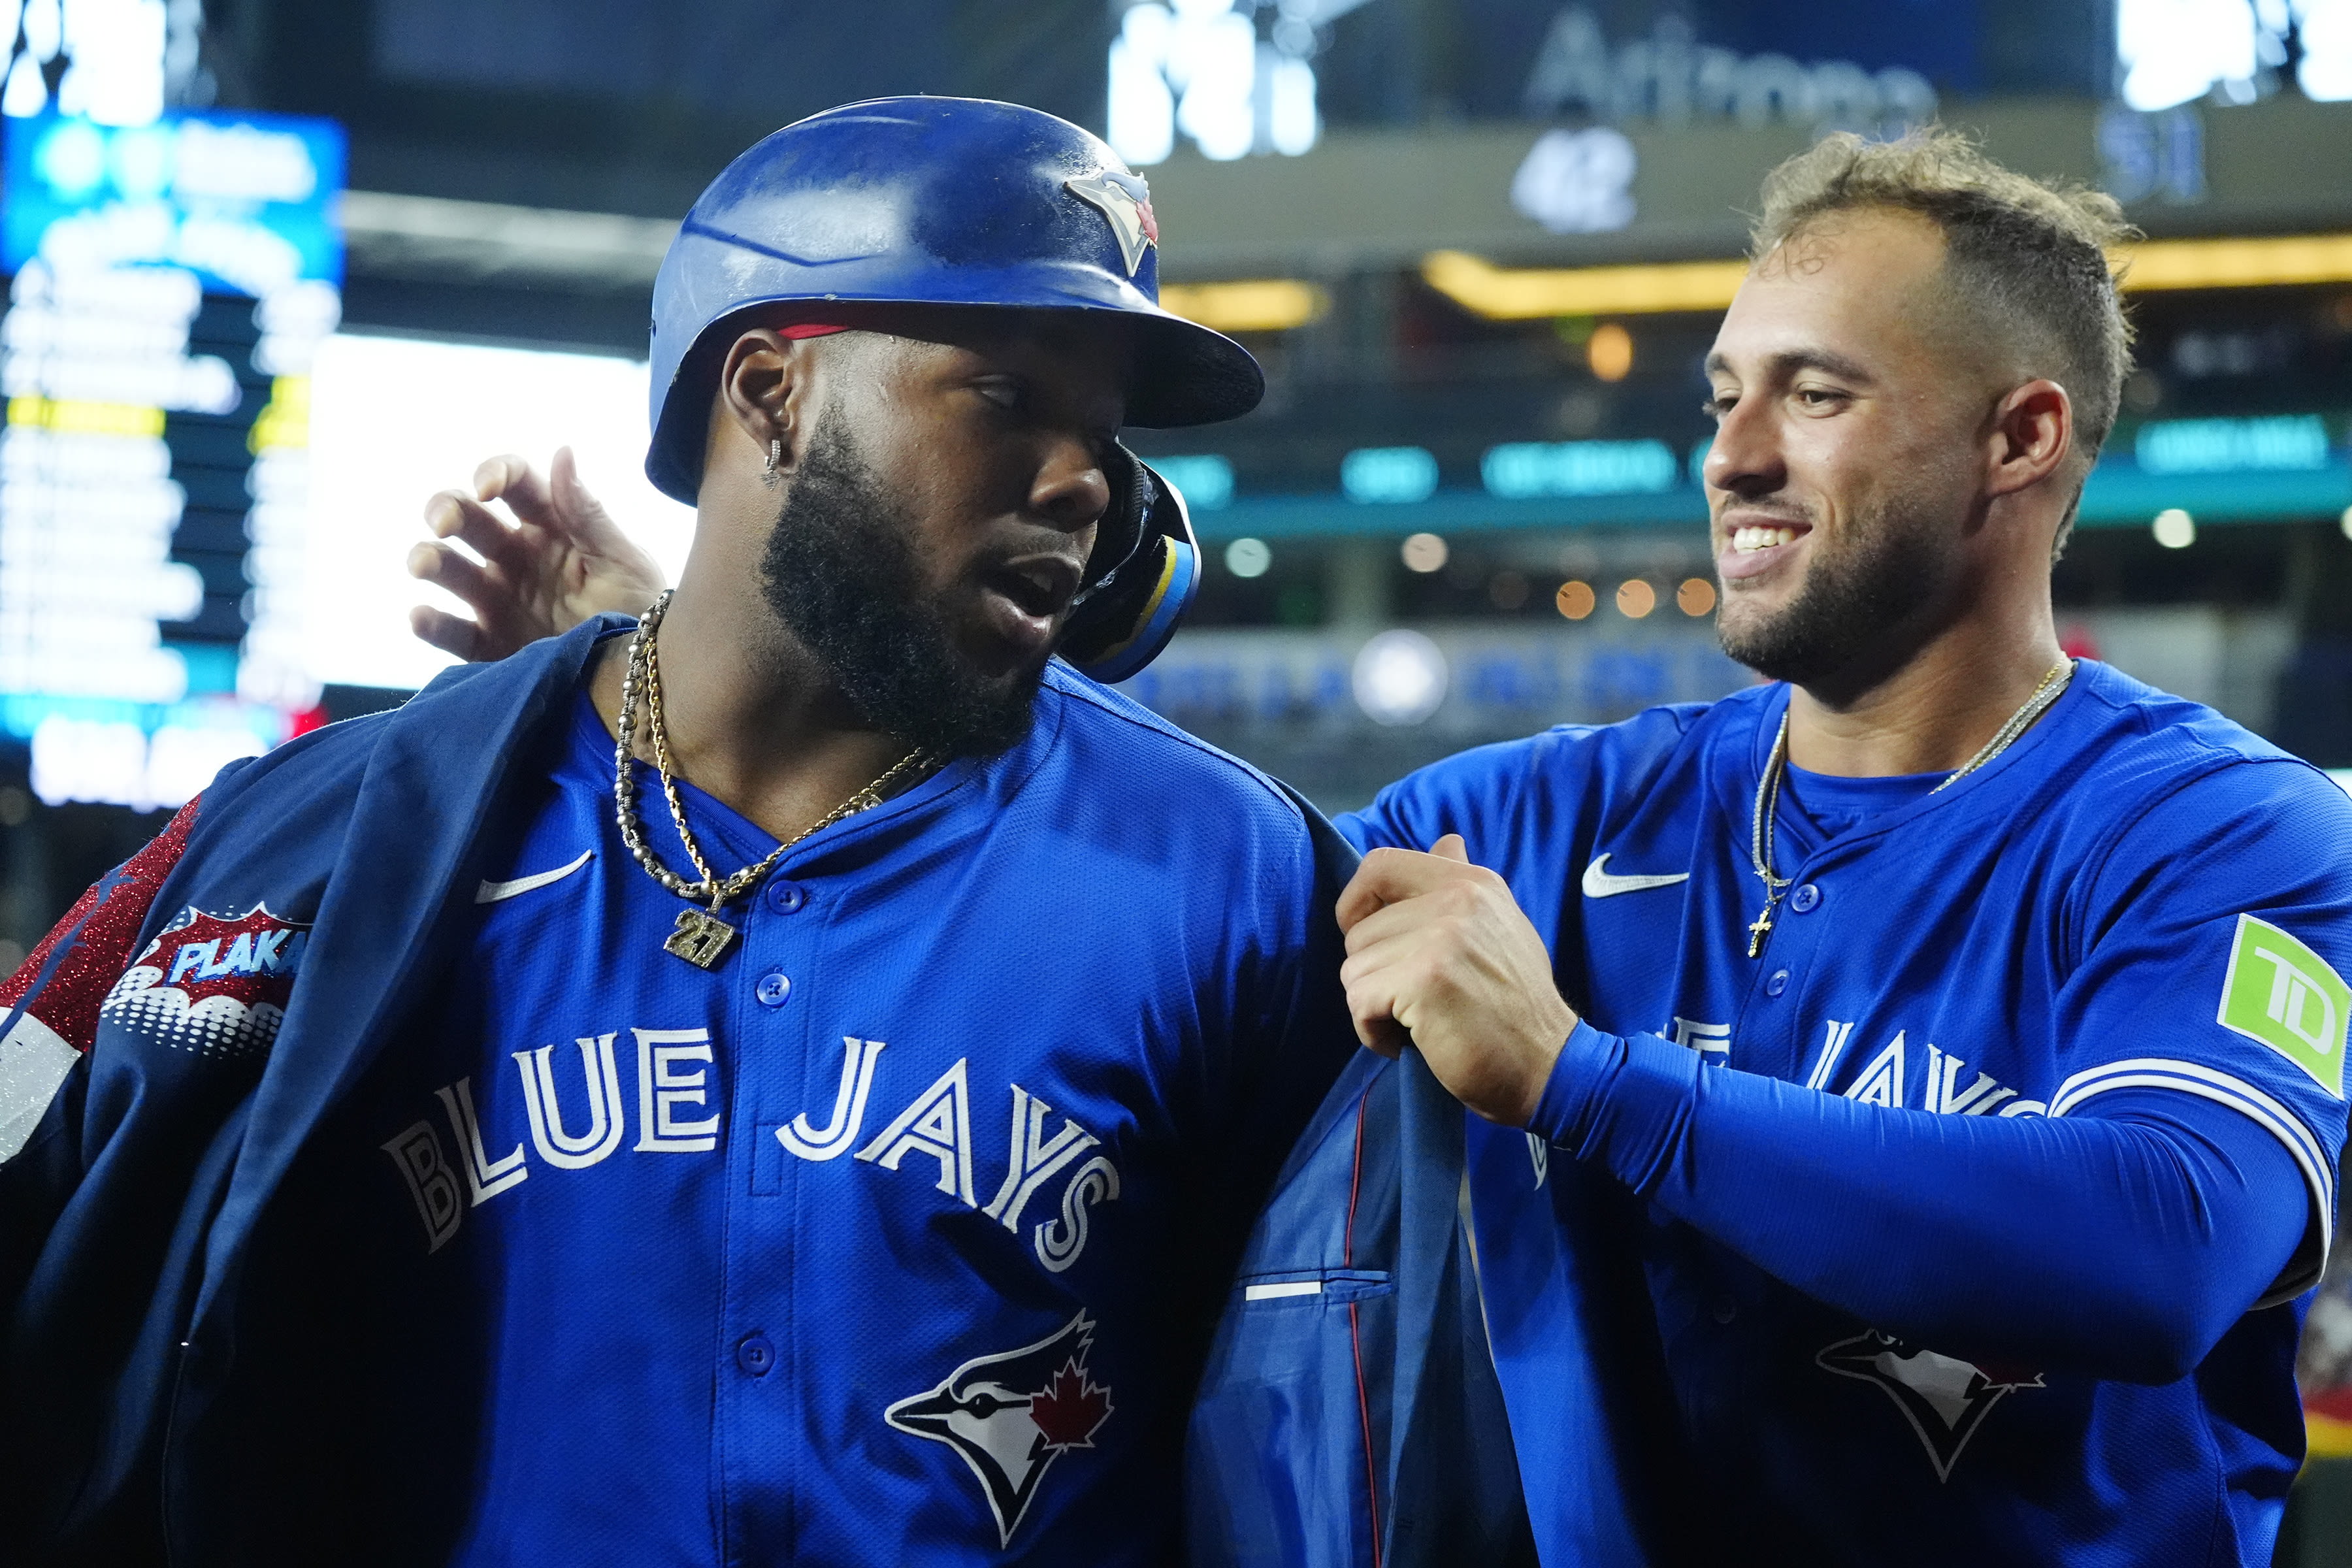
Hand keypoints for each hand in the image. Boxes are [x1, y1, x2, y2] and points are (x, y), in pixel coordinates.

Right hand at [407, 447, 669, 660]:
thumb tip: (562, 452)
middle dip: (447, 510)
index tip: (487, 488)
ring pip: (449, 569)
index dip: (495, 474)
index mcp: (551, 526)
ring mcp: (498, 599)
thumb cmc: (641, 610)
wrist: (645, 677)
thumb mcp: (624, 562)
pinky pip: (452, 632)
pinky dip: (431, 624)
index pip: (515, 484)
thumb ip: (588, 514)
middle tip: (443, 524)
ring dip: (428, 560)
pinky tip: (421, 617)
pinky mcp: (489, 644)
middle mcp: (516, 556)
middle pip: (468, 519)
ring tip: (423, 567)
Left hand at [1336, 834, 1578, 1125]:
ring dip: (1374, 1007)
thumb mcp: (1498, 927)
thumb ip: (1461, 886)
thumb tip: (1446, 842)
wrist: (1549, 1065)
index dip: (1356, 902)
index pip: (1379, 865)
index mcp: (1470, 883)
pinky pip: (1359, 1002)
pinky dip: (1372, 1032)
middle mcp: (1456, 900)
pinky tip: (1408, 1042)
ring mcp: (1440, 939)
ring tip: (1417, 1022)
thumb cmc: (1516, 1005)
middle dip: (1374, 976)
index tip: (1367, 939)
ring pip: (1355, 969)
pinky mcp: (1425, 981)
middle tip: (1414, 1003)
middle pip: (1360, 932)